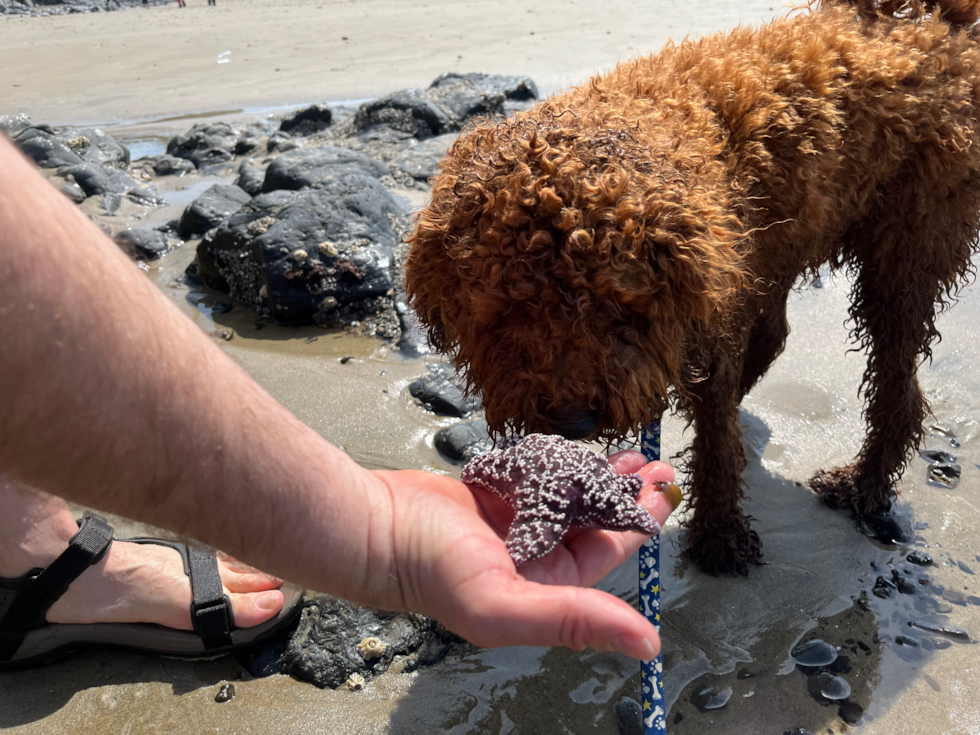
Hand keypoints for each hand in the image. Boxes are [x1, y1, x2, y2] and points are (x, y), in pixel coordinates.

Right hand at [371, 451, 677, 658]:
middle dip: (629, 497)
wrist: (376, 526)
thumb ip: (574, 620)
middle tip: (659, 470)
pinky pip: (543, 477)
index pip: (607, 555)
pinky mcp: (498, 496)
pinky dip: (565, 464)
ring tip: (633, 457)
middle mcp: (536, 557)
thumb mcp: (505, 604)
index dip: (639, 526)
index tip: (664, 496)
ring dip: (603, 477)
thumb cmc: (431, 570)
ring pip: (573, 497)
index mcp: (545, 587)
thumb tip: (649, 644)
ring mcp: (517, 524)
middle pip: (596, 523)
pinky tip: (583, 452)